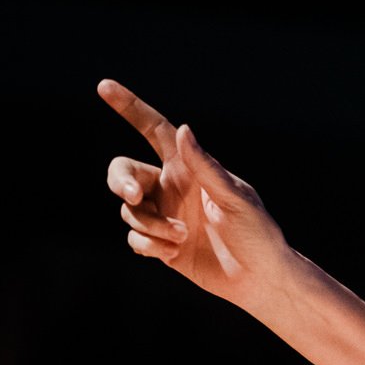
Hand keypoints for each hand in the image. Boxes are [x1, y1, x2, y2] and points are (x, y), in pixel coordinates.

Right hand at [99, 79, 291, 309]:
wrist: (260, 278)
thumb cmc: (257, 233)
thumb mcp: (235, 198)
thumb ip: (206, 167)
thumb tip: (182, 129)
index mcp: (189, 168)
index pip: (154, 130)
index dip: (130, 108)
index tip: (104, 86)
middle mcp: (172, 188)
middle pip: (122, 172)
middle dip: (118, 181)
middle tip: (132, 194)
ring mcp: (165, 216)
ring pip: (128, 211)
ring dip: (150, 225)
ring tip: (183, 237)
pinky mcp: (161, 245)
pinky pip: (135, 239)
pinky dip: (149, 245)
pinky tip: (173, 253)